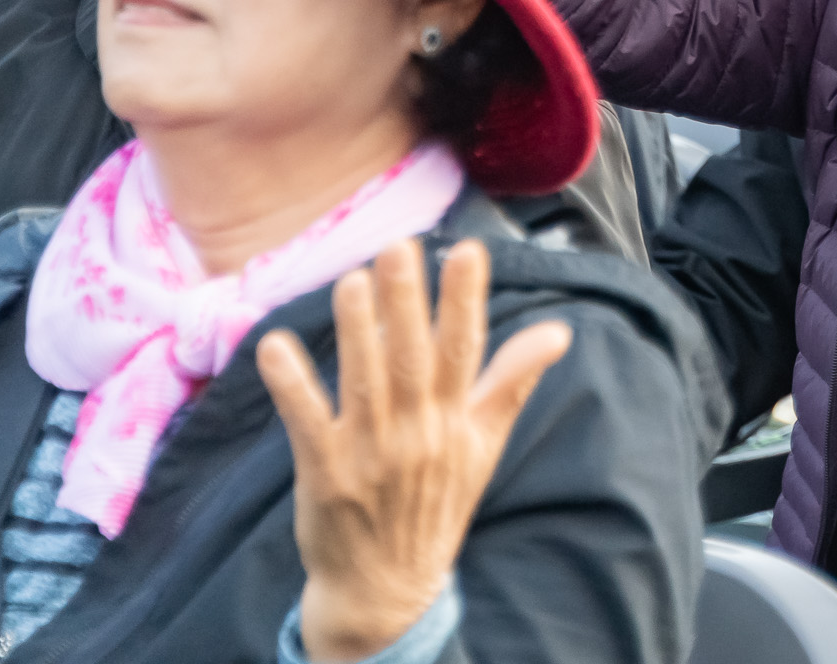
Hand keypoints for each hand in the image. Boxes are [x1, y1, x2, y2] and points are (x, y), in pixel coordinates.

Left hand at [258, 240, 572, 662]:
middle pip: (413, 360)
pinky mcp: (325, 474)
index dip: (466, 301)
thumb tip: (559, 330)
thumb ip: (513, 380)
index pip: (466, 350)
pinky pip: (307, 423)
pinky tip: (276, 347)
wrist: (388, 587)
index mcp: (457, 420)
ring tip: (350, 281)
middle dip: (407, 303)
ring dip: (355, 332)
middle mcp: (418, 433)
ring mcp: (370, 454)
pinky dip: (293, 386)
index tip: (467, 250)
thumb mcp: (483, 443)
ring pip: (364, 384)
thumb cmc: (437, 502)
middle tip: (398, 248)